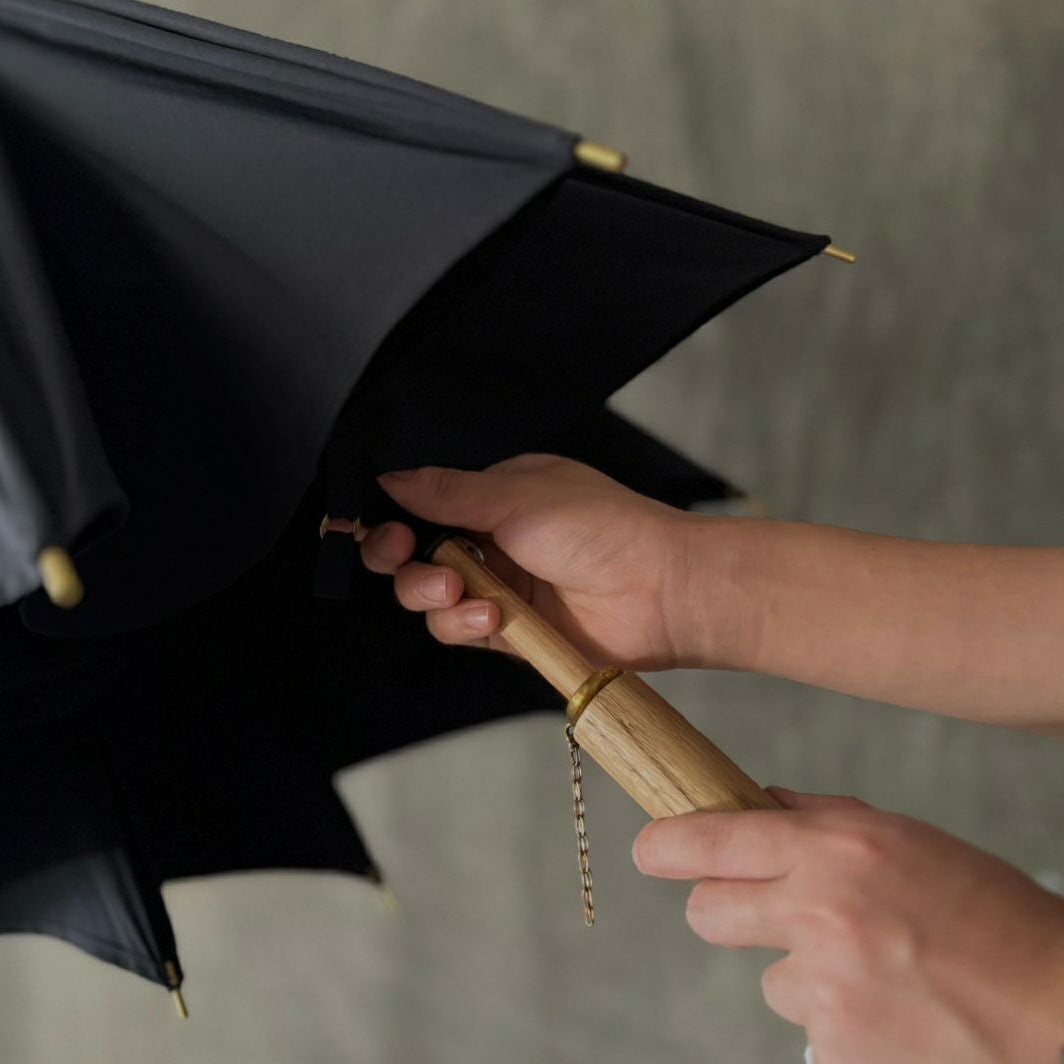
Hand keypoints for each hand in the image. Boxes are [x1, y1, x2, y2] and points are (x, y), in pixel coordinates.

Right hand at [359, 454, 737, 670]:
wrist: (660, 590)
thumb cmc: (602, 528)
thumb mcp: (517, 496)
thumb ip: (448, 492)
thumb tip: (389, 479)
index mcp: (496, 496)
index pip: (424, 505)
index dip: (392, 519)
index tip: (368, 527)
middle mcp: (493, 540)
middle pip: (416, 554)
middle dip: (401, 558)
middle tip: (404, 556)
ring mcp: (501, 587)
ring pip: (430, 598)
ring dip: (432, 594)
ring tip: (459, 591)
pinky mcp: (510, 632)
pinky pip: (459, 631)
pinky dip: (463, 625)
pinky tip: (492, 618)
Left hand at [633, 790, 1063, 1062]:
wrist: (1057, 1010)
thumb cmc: (989, 915)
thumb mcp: (904, 839)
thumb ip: (820, 817)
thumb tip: (757, 802)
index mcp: (835, 848)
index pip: (707, 840)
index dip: (665, 846)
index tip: (652, 850)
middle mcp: (820, 912)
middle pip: (707, 911)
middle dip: (725, 908)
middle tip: (771, 911)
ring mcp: (827, 988)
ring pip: (767, 976)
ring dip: (803, 971)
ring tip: (874, 968)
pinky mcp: (837, 1050)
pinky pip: (807, 1025)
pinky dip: (838, 1019)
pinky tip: (889, 1008)